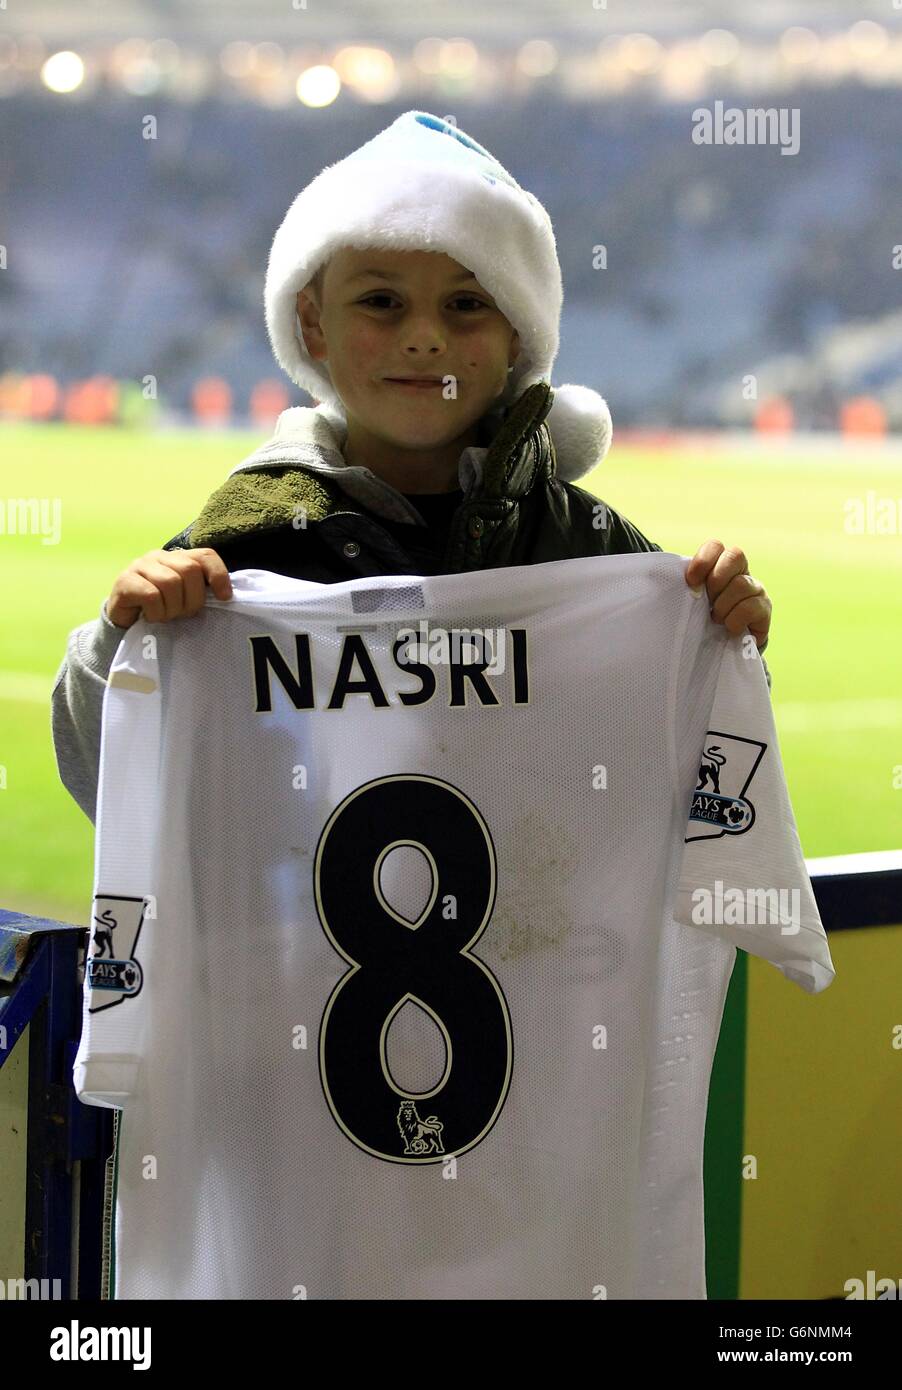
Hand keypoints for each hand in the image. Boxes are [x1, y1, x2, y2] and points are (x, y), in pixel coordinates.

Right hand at [105, 548, 232, 629]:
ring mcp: (140, 565)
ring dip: (172, 608)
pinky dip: (156, 612)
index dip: (219, 574)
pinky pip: (151, 595)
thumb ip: (201, 591)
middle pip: (189, 570)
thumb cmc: (160, 610)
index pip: (205, 555)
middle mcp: (159, 556)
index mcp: (179, 558)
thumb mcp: (185, 599)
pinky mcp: (124, 580)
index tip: (225, 597)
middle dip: (193, 599)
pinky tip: (151, 617)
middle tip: (183, 614)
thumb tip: (226, 596)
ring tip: (166, 616)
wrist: (125, 623)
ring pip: (170, 582)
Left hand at [684, 541, 771, 651]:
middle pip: (734, 556)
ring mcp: (756, 588)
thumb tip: (677, 582)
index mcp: (720, 564)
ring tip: (716, 619)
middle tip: (708, 602)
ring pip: (741, 584)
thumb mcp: (692, 600)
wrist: (722, 647)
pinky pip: (750, 607)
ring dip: (722, 606)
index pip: (715, 546)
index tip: (691, 583)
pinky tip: (730, 628)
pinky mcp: (764, 608)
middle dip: (716, 581)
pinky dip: (734, 620)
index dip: (703, 561)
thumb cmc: (702, 618)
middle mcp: (741, 571)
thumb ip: (688, 586)